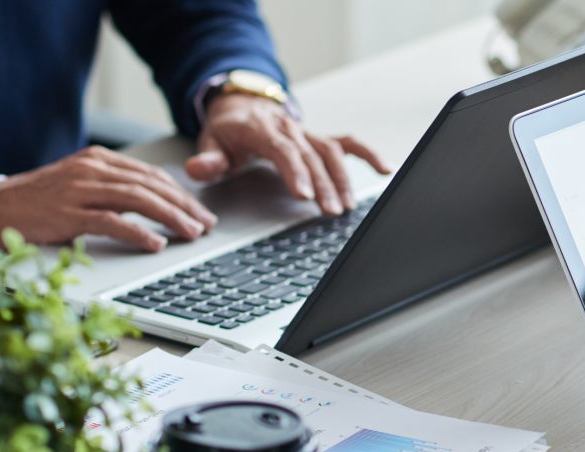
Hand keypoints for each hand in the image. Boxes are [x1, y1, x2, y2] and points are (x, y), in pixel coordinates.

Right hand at [0, 146, 216, 251]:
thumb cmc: (40, 200)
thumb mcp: (80, 183)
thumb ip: (115, 186)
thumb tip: (158, 200)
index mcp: (98, 160)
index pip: (151, 175)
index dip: (181, 194)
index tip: (200, 211)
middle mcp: (92, 170)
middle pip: (151, 186)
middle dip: (184, 206)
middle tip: (206, 224)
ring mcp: (79, 191)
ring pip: (138, 200)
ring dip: (171, 217)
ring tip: (192, 233)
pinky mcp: (67, 214)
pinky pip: (111, 221)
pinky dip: (138, 232)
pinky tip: (156, 243)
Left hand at [185, 94, 389, 215]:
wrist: (243, 106)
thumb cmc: (229, 131)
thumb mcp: (211, 142)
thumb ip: (207, 158)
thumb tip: (199, 168)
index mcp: (262, 128)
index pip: (283, 149)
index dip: (295, 171)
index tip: (304, 194)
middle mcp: (290, 128)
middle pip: (312, 156)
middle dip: (323, 185)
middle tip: (330, 212)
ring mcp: (308, 133)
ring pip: (332, 153)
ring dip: (343, 180)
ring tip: (346, 206)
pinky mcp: (320, 138)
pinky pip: (349, 143)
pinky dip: (368, 155)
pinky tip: (384, 170)